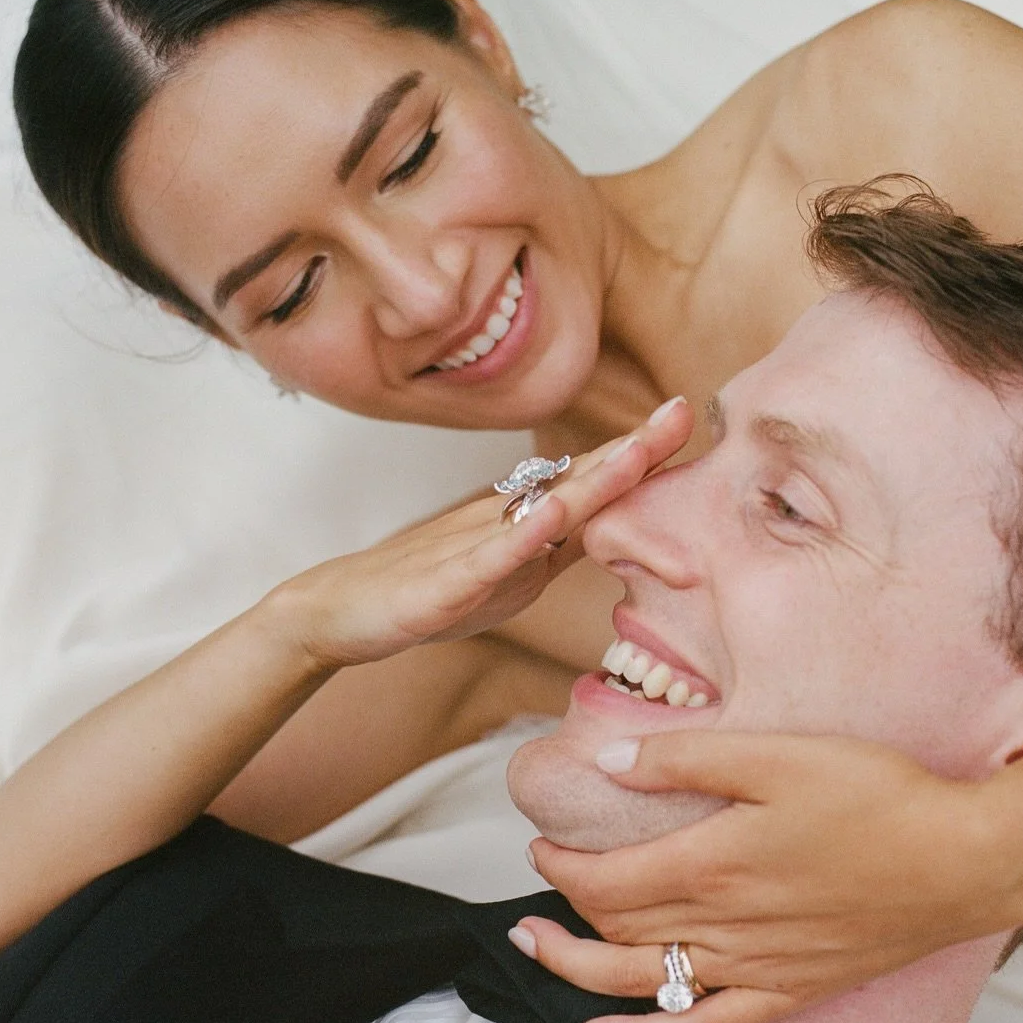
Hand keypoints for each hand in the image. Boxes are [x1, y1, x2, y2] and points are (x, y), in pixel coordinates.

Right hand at [269, 397, 693, 670]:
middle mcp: (503, 522)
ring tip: (639, 450)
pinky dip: (522, 535)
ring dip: (594, 481)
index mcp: (524, 525)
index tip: (686, 421)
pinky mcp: (443, 584)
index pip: (593, 487)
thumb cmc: (423, 592)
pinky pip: (488, 557)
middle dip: (635, 450)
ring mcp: (473, 549)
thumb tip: (601, 531)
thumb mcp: (504, 575)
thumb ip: (550, 551)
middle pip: (579, 482)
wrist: (336, 612)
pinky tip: (553, 515)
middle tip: (682, 411)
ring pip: (542, 510)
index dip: (640, 457)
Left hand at [519, 730, 1022, 1022]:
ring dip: (577, 971)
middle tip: (532, 884)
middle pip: (615, 932)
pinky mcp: (787, 991)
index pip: (606, 882)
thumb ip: (687, 758)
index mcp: (712, 863)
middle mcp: (722, 927)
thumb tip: (608, 761)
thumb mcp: (778, 754)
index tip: (543, 840)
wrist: (962, 861)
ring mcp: (753, 969)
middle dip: (560, 912)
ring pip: (642, 983)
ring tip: (534, 950)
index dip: (562, 866)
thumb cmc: (876, 796)